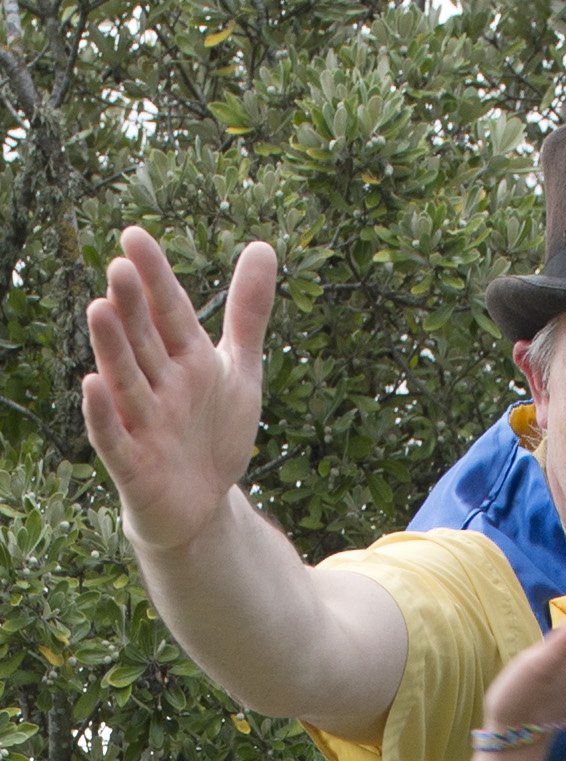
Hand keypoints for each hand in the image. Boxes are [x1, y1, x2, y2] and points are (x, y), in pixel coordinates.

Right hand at [82, 227, 276, 554]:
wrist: (203, 507)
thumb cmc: (214, 433)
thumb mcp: (239, 371)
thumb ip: (248, 314)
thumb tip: (262, 246)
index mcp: (184, 358)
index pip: (168, 311)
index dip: (154, 277)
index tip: (134, 236)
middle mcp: (159, 385)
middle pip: (144, 341)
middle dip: (132, 307)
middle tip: (120, 267)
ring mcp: (144, 424)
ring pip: (126, 381)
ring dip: (112, 349)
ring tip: (98, 308)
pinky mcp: (133, 465)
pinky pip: (114, 438)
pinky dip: (103, 415)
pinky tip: (91, 384)